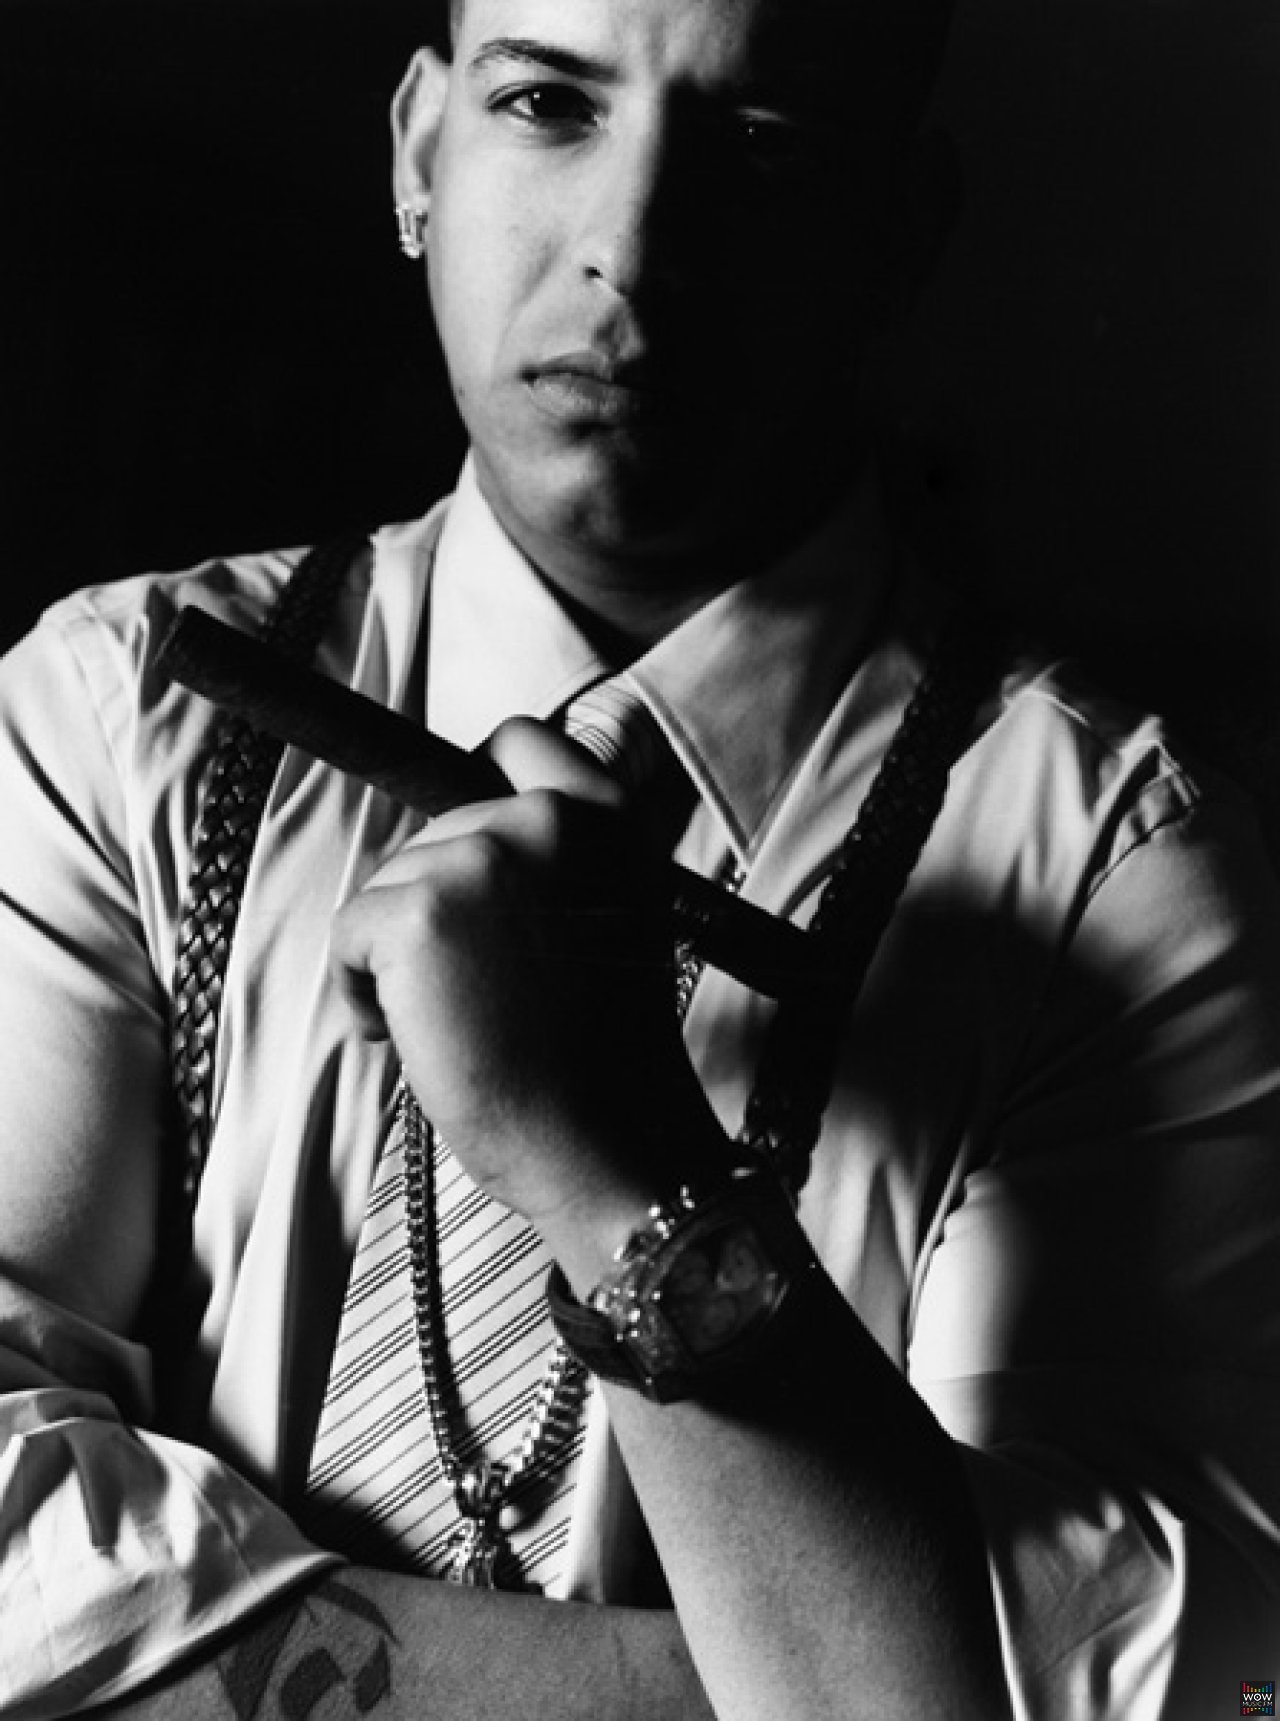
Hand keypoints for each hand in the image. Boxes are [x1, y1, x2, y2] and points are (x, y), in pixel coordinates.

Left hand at [329, 718, 720, 1237]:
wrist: (607, 1146)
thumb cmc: (603, 1060)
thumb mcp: (616, 922)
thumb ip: (559, 863)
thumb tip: (461, 839)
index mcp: (607, 821)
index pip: (519, 741)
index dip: (479, 787)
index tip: (469, 855)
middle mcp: (544, 822)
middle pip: (438, 831)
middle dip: (438, 906)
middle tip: (481, 991)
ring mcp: (478, 859)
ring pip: (391, 885)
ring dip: (400, 958)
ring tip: (456, 1024)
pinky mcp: (416, 911)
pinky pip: (351, 935)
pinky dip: (364, 993)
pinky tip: (414, 1039)